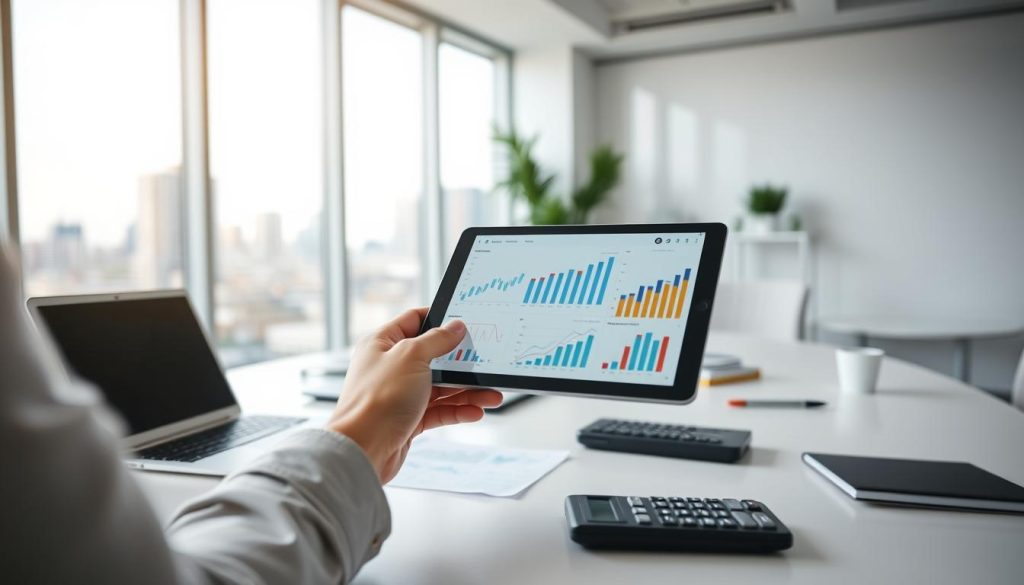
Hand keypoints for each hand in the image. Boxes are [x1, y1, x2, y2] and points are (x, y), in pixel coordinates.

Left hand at [326, 308, 502, 482]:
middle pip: (434, 357)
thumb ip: (437, 340)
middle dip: (462, 362)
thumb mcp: (411, 357)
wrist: (362, 449)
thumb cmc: (376, 400)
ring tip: (492, 395)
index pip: (414, 320)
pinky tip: (475, 412)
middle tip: (486, 362)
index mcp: (383, 343)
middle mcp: (390, 366)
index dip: (440, 319)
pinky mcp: (408, 419)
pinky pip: (439, 411)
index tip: (465, 321)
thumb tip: (455, 327)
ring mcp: (400, 394)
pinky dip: (458, 411)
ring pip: (441, 387)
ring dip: (467, 391)